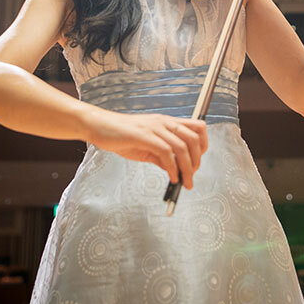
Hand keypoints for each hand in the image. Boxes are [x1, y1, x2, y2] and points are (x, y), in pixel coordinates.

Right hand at [84, 110, 207, 189]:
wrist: (100, 126)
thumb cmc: (121, 135)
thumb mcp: (146, 146)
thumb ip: (161, 156)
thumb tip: (174, 169)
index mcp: (166, 122)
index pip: (197, 126)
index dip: (203, 144)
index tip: (198, 160)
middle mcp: (164, 122)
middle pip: (194, 138)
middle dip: (197, 160)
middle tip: (192, 176)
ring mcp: (154, 128)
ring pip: (182, 146)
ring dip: (187, 167)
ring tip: (185, 181)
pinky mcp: (144, 135)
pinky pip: (166, 152)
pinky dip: (172, 167)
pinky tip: (171, 177)